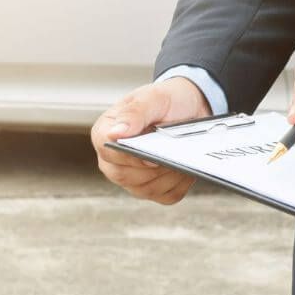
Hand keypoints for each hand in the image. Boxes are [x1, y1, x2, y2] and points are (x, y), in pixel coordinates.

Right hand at [91, 77, 210, 204]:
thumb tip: (113, 134)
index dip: (129, 155)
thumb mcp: (153, 98)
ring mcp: (131, 178)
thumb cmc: (167, 101)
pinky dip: (180, 183)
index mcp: (105, 134)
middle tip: (172, 149)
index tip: (150, 152)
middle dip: (152, 166)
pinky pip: (166, 196)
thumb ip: (133, 114)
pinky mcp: (152, 189)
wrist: (190, 109)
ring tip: (181, 154)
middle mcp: (112, 160)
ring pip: (146, 189)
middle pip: (124, 176)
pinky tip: (185, 166)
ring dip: (169, 174)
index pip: (107, 151)